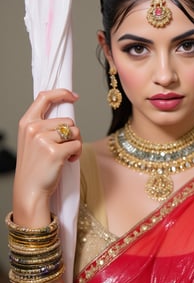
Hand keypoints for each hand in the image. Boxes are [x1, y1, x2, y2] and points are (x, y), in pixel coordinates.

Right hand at [13, 89, 81, 224]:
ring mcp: (43, 140)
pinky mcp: (55, 152)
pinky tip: (68, 161)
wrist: (30, 190)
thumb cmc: (35, 166)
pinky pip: (77, 145)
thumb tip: (67, 115)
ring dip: (76, 143)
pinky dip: (77, 154)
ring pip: (75, 132)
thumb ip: (44, 125)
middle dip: (73, 134)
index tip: (74, 96)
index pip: (44, 97)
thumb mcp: (33, 140)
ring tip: (65, 155)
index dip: (61, 93)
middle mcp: (33, 128)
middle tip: (65, 148)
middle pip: (68, 120)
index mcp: (27, 122)